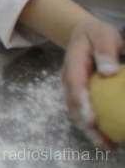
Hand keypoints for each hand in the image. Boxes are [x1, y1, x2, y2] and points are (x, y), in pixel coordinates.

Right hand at [62, 19, 122, 148]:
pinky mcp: (80, 95)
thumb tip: (110, 73)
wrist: (84, 35)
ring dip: (90, 131)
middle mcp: (69, 79)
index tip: (92, 120)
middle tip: (102, 140)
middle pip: (74, 105)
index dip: (82, 104)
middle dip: (86, 125)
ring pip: (77, 112)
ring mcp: (73, 88)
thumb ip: (105, 50)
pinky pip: (85, 112)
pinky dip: (95, 127)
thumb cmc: (97, 35)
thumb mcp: (103, 34)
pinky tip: (110, 138)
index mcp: (73, 64)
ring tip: (108, 145)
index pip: (75, 85)